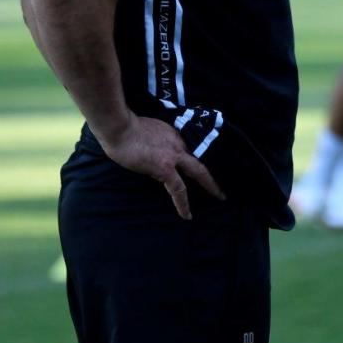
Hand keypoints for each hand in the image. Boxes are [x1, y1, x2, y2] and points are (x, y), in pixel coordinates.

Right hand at [100, 114, 224, 218]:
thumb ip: (156, 138)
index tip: (202, 161)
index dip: (197, 155)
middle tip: (223, 177)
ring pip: (198, 171)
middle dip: (214, 168)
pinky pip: (178, 189)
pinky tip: (187, 215)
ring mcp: (173, 156)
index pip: (190, 146)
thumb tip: (154, 148)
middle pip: (201, 157)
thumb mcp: (147, 129)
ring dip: (210, 184)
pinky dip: (183, 203)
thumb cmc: (124, 127)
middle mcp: (177, 143)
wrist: (119, 127)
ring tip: (219, 195)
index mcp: (173, 134)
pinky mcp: (165, 168)